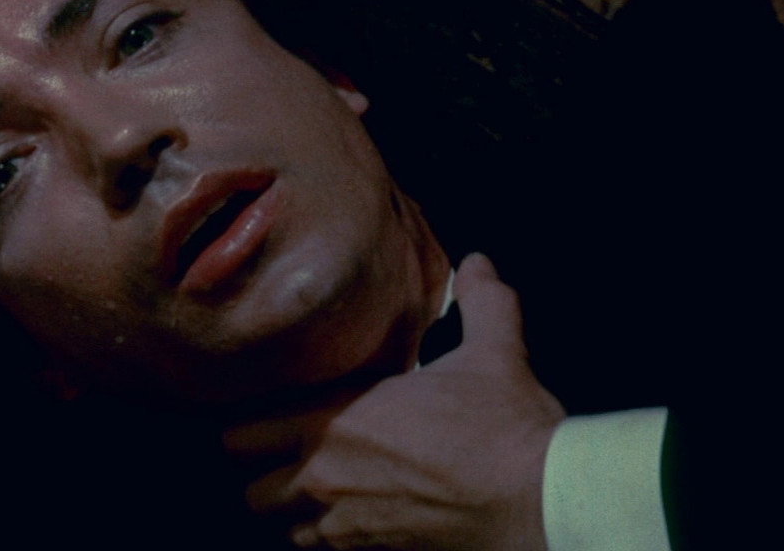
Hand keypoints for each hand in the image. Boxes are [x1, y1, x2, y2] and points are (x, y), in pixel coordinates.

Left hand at [225, 253, 564, 549]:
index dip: (245, 425)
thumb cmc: (505, 428)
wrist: (540, 503)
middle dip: (263, 472)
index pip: (244, 433)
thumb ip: (481, 301)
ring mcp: (346, 524)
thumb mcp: (495, 350)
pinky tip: (353, 514)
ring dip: (294, 509)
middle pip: (252, 489)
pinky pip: (322, 550)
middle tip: (286, 452)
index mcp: (335, 422)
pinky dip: (329, 536)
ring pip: (284, 526)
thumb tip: (479, 262)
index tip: (257, 415)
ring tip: (318, 486)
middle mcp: (326, 478)